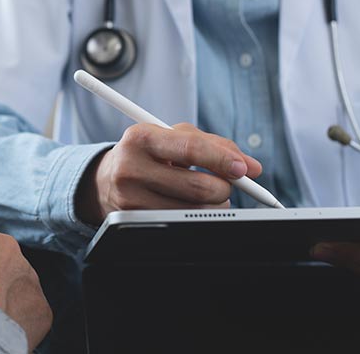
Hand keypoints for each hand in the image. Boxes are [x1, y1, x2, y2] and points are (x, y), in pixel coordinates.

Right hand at [76, 123, 262, 224]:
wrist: (108, 178)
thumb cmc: (151, 153)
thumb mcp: (173, 137)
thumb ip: (214, 144)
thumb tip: (251, 167)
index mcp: (142, 137)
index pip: (190, 149)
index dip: (221, 160)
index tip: (244, 169)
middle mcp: (131, 167)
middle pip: (198, 186)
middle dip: (223, 187)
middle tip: (225, 182)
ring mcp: (130, 197)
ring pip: (194, 210)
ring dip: (213, 204)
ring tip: (203, 192)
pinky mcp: (133, 220)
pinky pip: (182, 222)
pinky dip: (196, 215)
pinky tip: (187, 204)